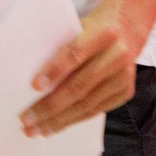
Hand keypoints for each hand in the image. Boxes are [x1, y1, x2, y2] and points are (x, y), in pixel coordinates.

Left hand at [21, 7, 140, 137]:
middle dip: (51, 106)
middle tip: (27, 119)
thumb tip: (34, 79)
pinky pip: (96, 110)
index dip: (55, 70)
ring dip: (59, 120)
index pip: (76, 53)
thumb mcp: (78, 26)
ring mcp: (124, 76)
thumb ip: (62, 47)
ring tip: (37, 129)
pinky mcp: (126, 91)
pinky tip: (57, 125)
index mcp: (103, 33)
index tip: (35, 86)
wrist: (128, 26)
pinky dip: (74, 119)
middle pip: (80, 86)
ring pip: (87, 104)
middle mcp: (117, 55)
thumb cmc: (94, 27)